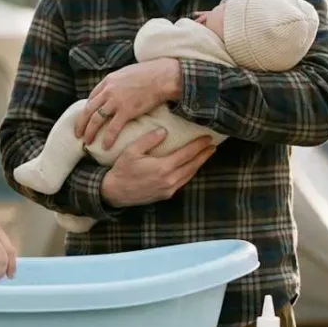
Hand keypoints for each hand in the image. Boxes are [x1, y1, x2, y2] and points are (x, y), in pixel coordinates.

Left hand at [75, 58, 180, 149]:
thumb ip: (118, 82)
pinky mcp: (126, 111)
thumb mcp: (127, 73)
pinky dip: (108, 138)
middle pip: (88, 110)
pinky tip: (105, 146)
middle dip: (81, 123)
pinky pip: (113, 128)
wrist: (162, 76)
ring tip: (86, 142)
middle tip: (78, 134)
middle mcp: (108, 91)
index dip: (87, 109)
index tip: (85, 118)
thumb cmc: (149, 73)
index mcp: (108, 81)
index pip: (91, 97)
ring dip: (89, 132)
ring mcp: (115, 102)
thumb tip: (118, 88)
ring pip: (96, 120)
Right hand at [100, 128, 214, 206]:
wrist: (115, 193)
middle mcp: (170, 180)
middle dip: (204, 155)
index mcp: (163, 167)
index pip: (187, 154)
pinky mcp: (166, 195)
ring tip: (206, 154)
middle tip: (212, 145)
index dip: (199, 145)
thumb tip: (164, 131)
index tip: (208, 138)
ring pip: (190, 175)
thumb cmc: (122, 170)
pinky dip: (190, 173)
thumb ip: (149, 140)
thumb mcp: (132, 151)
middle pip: (193, 165)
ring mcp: (169, 189)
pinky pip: (183, 182)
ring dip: (199, 164)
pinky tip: (191, 167)